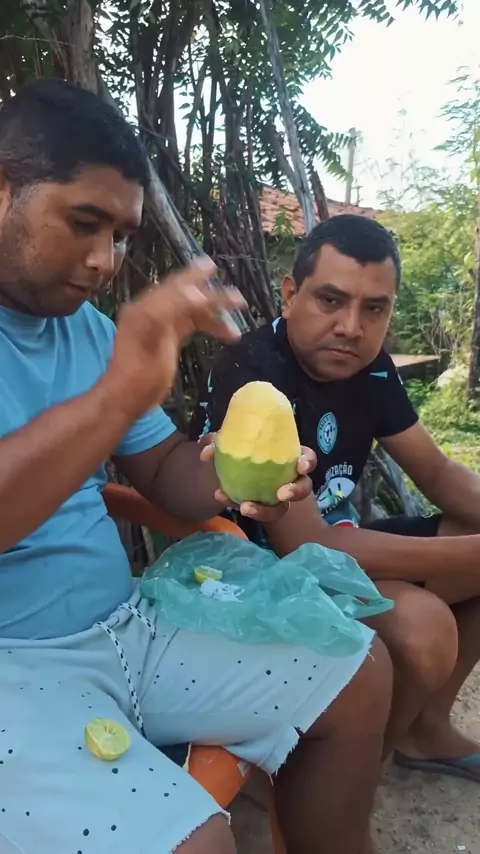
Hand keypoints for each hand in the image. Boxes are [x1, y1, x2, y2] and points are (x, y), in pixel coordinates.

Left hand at [103, 258, 244, 419]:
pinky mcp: (167, 340)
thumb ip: (172, 310)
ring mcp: (159, 326)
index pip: (176, 287)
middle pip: (185, 294)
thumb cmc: (138, 371)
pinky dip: (207, 326)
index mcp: (145, 308)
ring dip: (214, 316)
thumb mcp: (153, 337)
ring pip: (191, 312)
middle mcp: (151, 312)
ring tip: (236, 324)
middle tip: (226, 284)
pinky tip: (224, 333)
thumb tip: (197, 293)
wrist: (126, 399)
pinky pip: (190, 325)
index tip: (214, 269)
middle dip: (208, 290)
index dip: (195, 278)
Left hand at [200, 433, 315, 522]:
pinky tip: (220, 495)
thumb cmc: (241, 447)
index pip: (308, 459)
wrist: (226, 465)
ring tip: (245, 507)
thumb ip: (220, 441)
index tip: (300, 466)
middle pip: (303, 489)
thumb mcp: (232, 440)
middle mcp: (288, 478)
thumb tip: (207, 450)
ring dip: (264, 510)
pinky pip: (253, 511)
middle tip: (281, 494)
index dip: (308, 462)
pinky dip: (234, 503)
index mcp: (288, 457)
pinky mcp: (259, 508)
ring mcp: (275, 498)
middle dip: (295, 492)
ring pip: (280, 510)